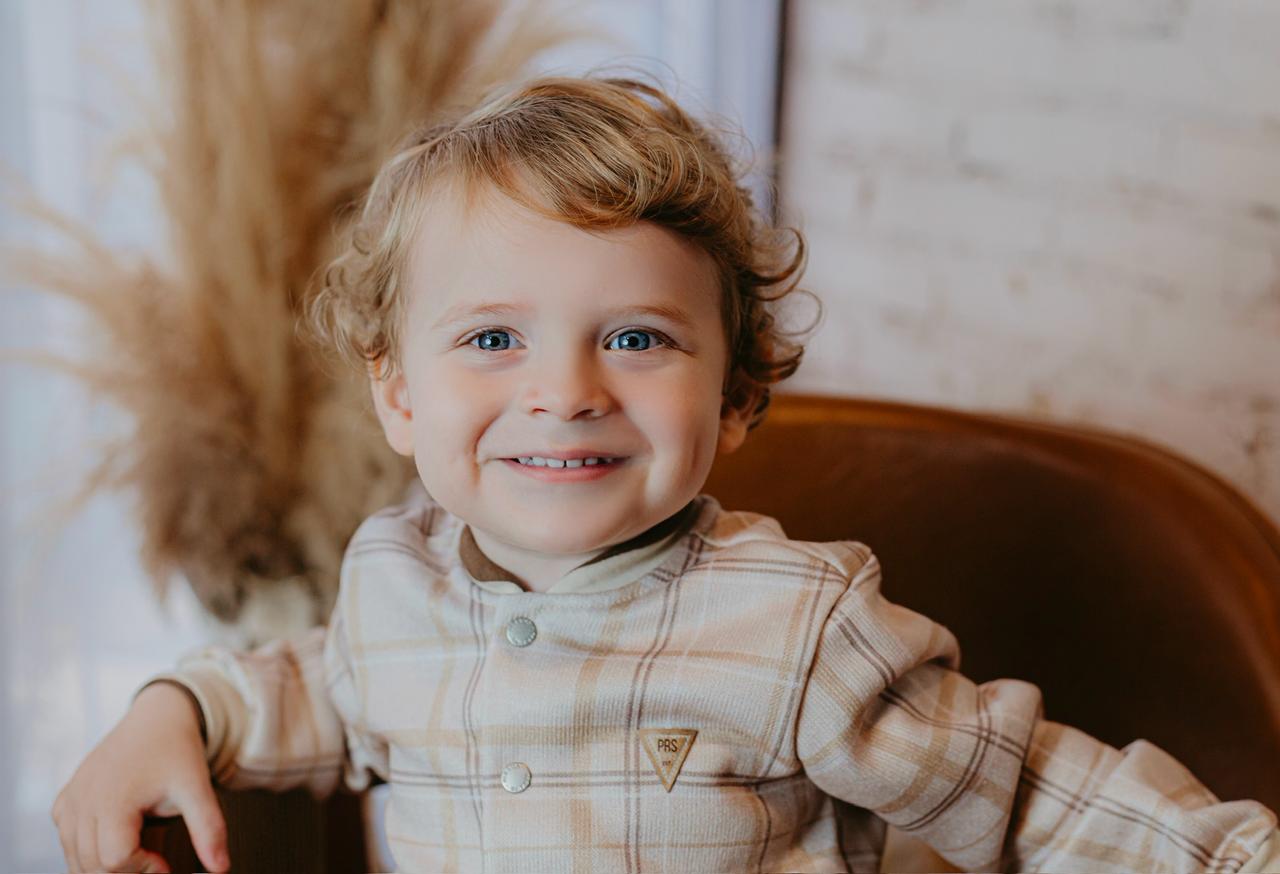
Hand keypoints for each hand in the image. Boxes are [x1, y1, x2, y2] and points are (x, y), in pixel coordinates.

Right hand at [51, 682, 229, 872]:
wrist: (158, 717)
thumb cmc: (175, 749)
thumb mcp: (197, 787)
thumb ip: (209, 829)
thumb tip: (221, 868)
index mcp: (112, 801)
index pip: (116, 860)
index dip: (144, 868)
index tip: (165, 862)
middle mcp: (83, 802)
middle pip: (93, 866)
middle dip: (126, 871)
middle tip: (153, 860)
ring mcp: (71, 800)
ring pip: (75, 859)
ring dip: (104, 865)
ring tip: (138, 851)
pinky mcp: (66, 798)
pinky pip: (66, 840)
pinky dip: (84, 850)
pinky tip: (113, 837)